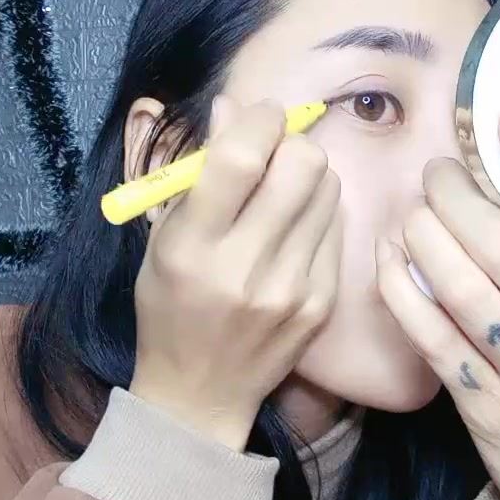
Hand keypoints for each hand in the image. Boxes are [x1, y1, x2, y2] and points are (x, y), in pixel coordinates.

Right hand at [131, 95, 341, 449]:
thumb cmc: (171, 306)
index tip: (257, 118)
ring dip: (308, 176)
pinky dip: (316, 215)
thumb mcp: (163, 240)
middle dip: (290, 143)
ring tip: (281, 195)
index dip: (258, 121)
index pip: (242, 158)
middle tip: (274, 155)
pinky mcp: (321, 303)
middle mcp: (245, 268)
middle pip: (302, 165)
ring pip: (328, 189)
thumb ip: (196, 174)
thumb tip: (234, 107)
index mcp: (193, 247)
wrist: (201, 392)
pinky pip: (336, 227)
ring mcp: (290, 289)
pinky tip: (292, 232)